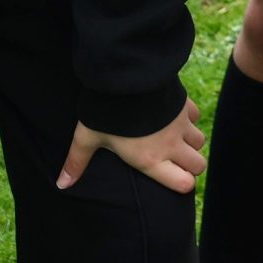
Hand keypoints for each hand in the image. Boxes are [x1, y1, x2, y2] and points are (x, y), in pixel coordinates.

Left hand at [59, 97, 207, 193]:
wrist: (126, 77)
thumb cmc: (107, 112)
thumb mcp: (88, 138)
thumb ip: (77, 162)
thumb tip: (62, 185)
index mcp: (150, 159)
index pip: (183, 184)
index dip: (181, 184)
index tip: (173, 178)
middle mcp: (171, 145)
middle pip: (198, 166)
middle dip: (190, 166)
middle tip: (174, 161)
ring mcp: (181, 124)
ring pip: (200, 142)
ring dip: (190, 143)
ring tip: (173, 139)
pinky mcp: (185, 104)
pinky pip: (196, 117)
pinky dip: (188, 119)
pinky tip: (173, 115)